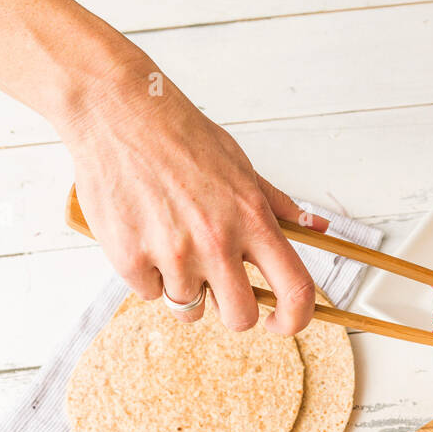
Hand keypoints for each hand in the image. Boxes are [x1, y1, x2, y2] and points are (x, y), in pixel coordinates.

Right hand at [63, 55, 317, 333]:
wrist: (113, 109)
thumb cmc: (178, 134)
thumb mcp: (238, 164)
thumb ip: (276, 205)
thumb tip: (319, 228)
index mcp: (251, 218)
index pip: (294, 290)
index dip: (295, 319)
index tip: (282, 322)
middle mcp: (215, 241)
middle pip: (240, 317)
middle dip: (231, 310)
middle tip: (217, 285)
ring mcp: (172, 253)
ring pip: (189, 309)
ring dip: (183, 288)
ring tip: (170, 244)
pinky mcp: (130, 259)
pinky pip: (149, 293)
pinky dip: (146, 274)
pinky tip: (142, 234)